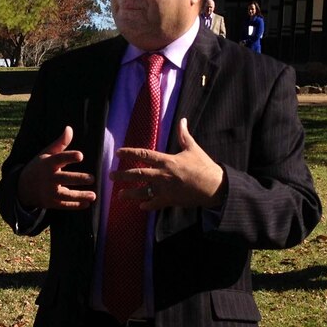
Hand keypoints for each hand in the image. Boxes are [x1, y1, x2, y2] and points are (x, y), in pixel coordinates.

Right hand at [17, 126, 95, 209]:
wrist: (22, 187)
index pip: (60, 159)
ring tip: (93, 196)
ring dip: (80, 196)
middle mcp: (49, 178)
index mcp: (48, 163)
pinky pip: (64, 205)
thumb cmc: (39, 167)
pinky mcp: (51, 203)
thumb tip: (69, 128)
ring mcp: (49, 192)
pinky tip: (86, 204)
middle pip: (65, 178)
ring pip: (66, 195)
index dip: (70, 157)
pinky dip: (75, 206)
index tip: (81, 156)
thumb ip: (60, 143)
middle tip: (92, 178)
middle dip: (78, 178)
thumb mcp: (46, 154)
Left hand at [111, 118, 225, 210]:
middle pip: (138, 174)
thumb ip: (184, 135)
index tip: (118, 153)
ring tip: (119, 195)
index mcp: (167, 161)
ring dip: (130, 194)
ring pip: (143, 191)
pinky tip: (141, 206)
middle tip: (111, 176)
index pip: (144, 154)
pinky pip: (155, 204)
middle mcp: (163, 175)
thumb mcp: (193, 148)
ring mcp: (165, 189)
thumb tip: (183, 120)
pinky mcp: (171, 200)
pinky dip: (147, 205)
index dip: (130, 152)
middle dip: (122, 175)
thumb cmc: (204, 166)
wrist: (215, 187)